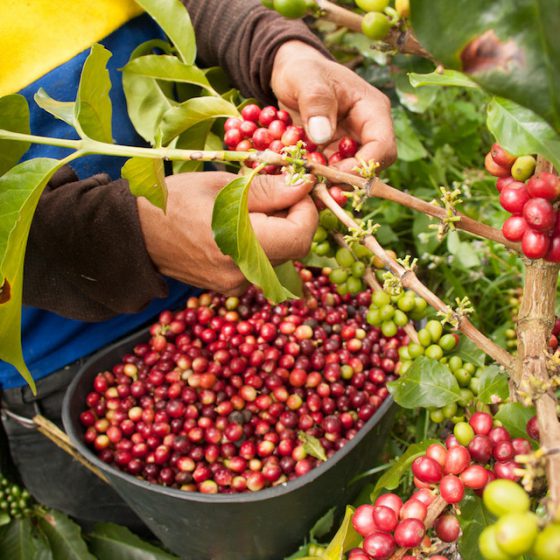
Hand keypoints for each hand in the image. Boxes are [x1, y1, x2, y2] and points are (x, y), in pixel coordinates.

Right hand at [137, 172, 317, 294]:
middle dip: (295, 217)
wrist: (137, 234)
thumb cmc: (175, 201)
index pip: (300, 237)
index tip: (297, 187)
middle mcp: (242, 273)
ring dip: (280, 230)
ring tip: (253, 207)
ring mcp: (236, 285)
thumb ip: (268, 190)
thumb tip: (306, 185)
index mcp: (239, 245)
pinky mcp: (231, 287)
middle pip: (294, 248)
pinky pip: (262, 264)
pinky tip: (243, 226)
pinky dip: (264, 243)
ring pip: (281, 256)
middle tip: (277, 191)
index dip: (307, 210)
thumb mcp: (222, 185)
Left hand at [271, 41, 396, 172]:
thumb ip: (315, 102)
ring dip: (330, 182)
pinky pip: (331, 174)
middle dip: (346, 179)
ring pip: (351, 175)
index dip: (362, 166)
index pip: (383, 147)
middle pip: (371, 167)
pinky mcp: (334, 155)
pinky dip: (317, 179)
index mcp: (372, 110)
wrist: (290, 74)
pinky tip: (299, 175)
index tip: (333, 173)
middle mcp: (367, 131)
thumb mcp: (305, 78)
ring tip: (305, 179)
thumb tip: (323, 135)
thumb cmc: (302, 70)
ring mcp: (351, 145)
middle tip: (316, 183)